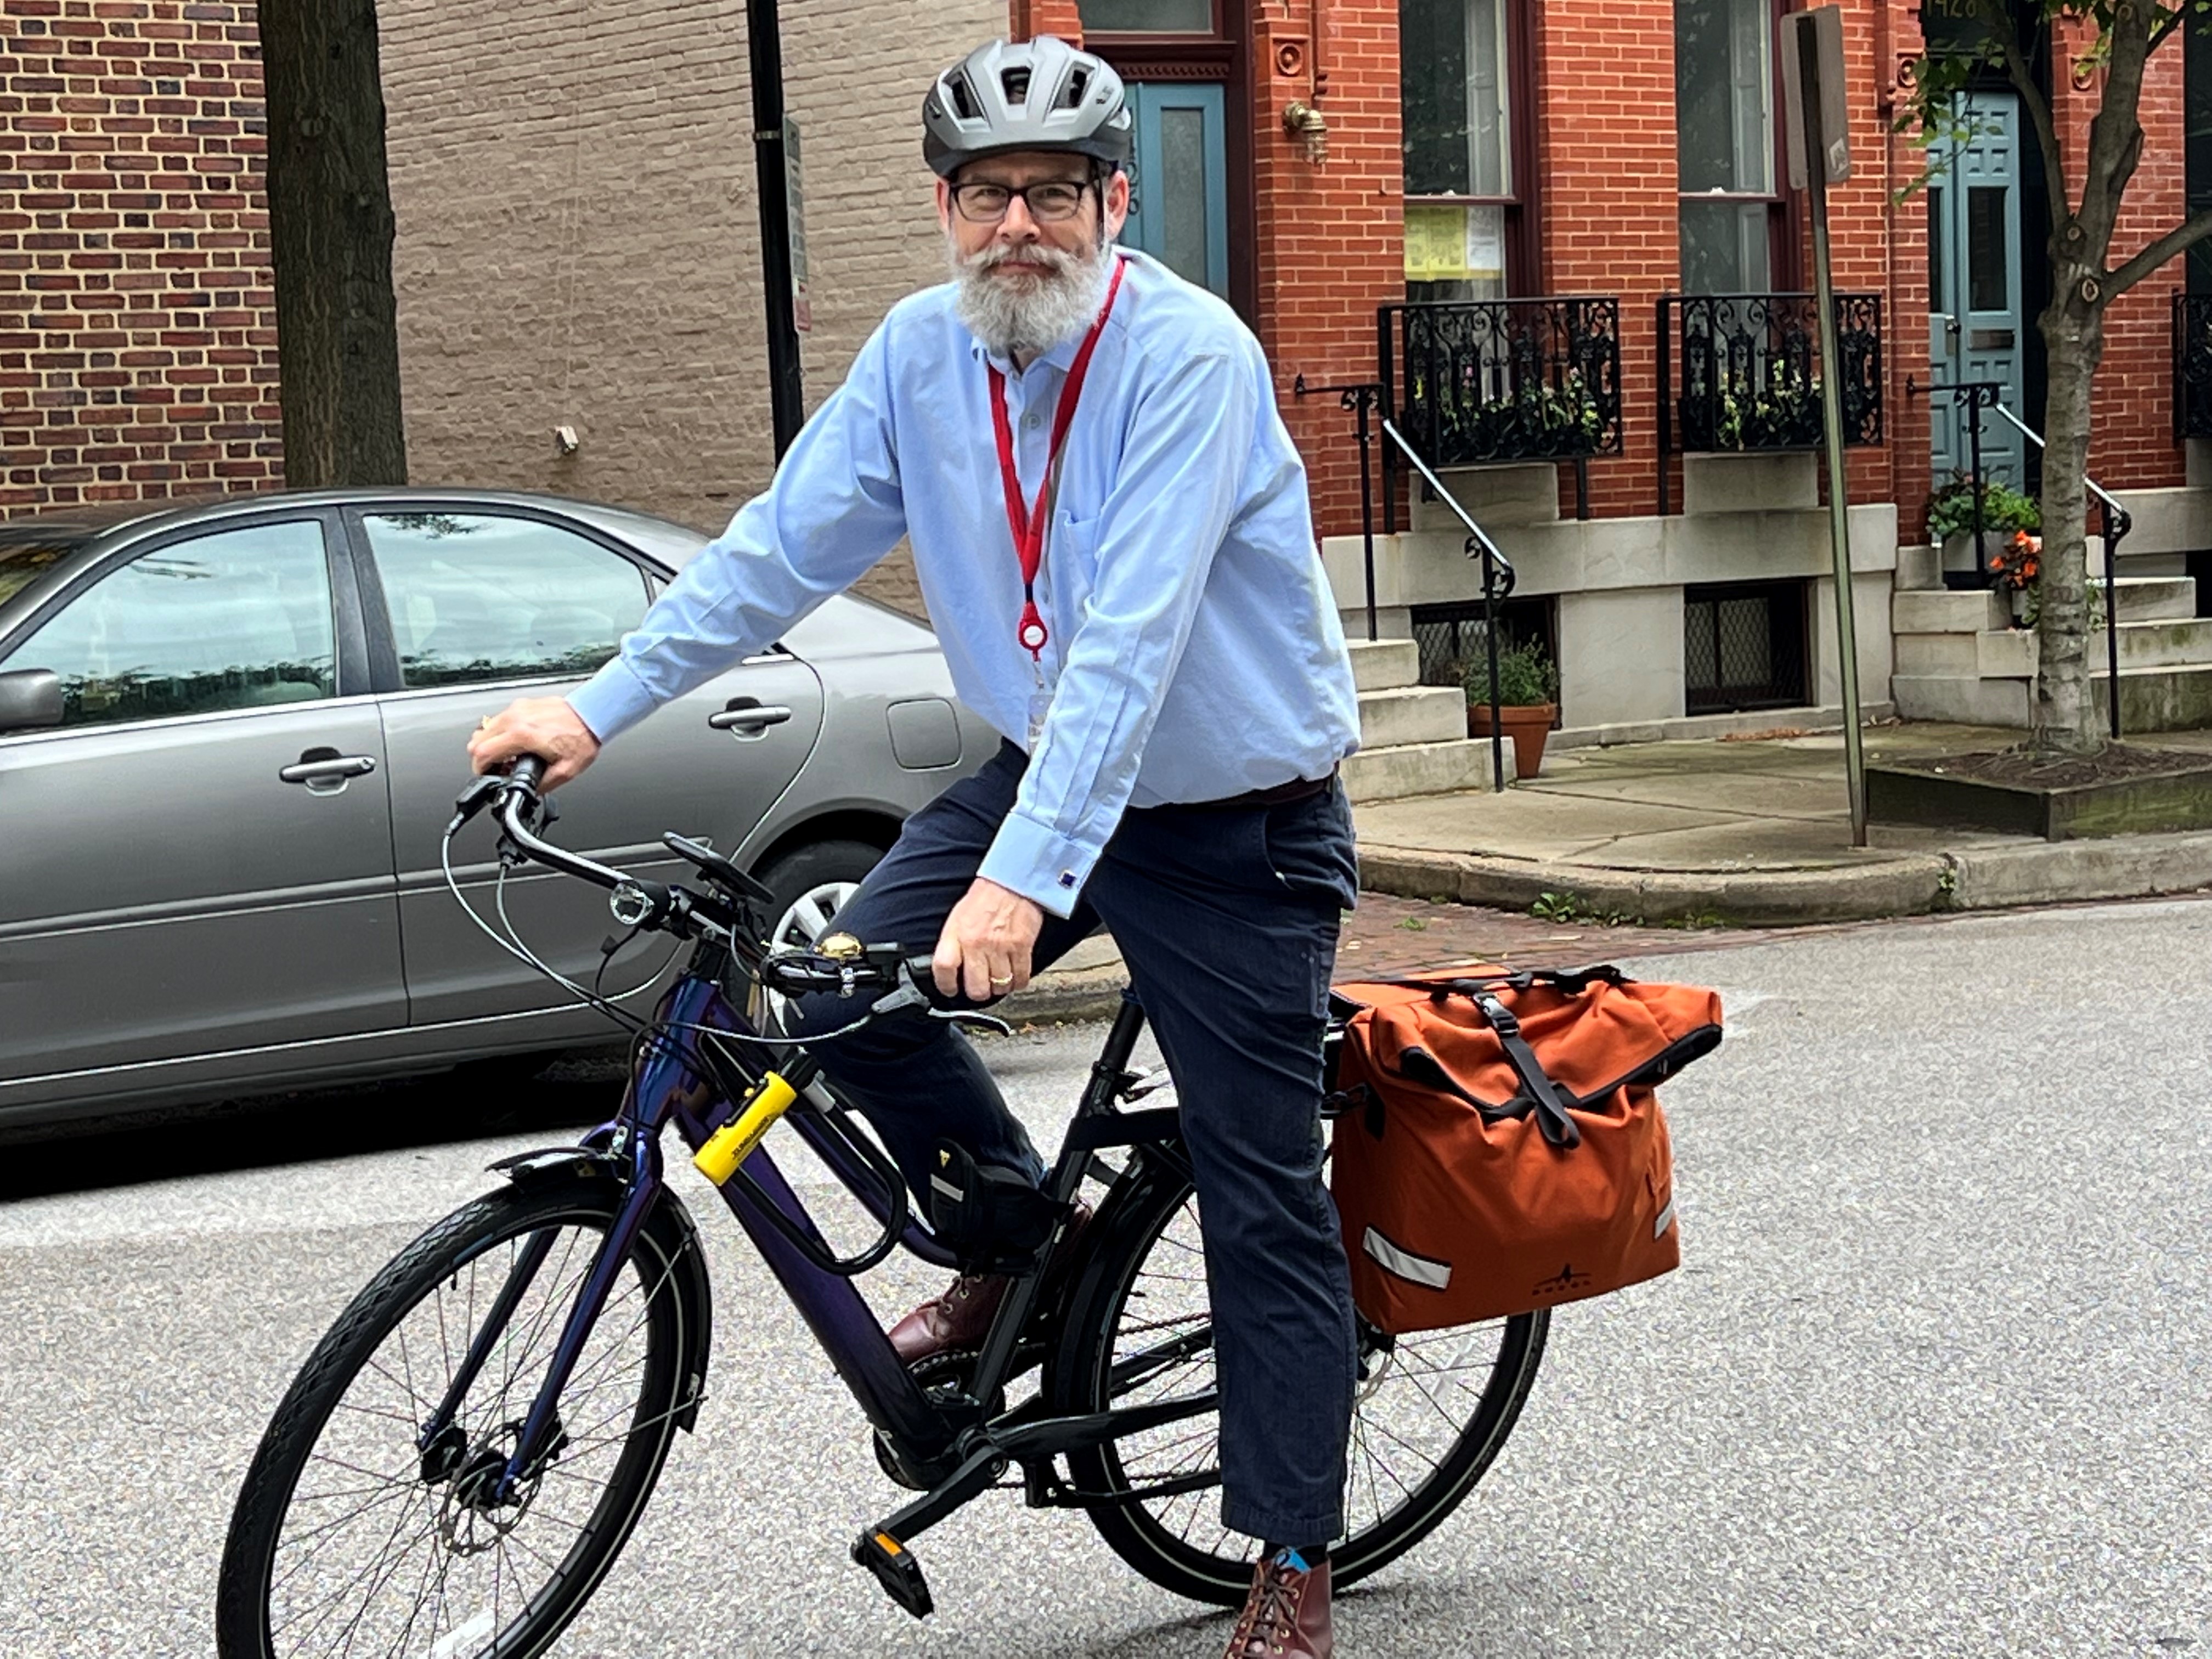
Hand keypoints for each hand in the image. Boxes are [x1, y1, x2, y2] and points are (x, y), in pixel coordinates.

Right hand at [467, 697, 601, 790]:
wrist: (593, 714)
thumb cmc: (582, 737)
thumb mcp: (564, 771)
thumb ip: (541, 784)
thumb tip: (528, 791)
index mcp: (522, 735)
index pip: (482, 753)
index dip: (480, 769)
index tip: (488, 775)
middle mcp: (515, 718)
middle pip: (477, 741)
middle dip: (483, 759)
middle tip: (498, 768)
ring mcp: (517, 709)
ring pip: (485, 729)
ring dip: (490, 745)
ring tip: (508, 756)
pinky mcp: (521, 705)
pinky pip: (499, 720)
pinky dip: (500, 733)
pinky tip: (516, 742)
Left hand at [933, 877, 1044, 1001]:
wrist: (1012, 882)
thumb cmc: (985, 899)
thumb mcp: (957, 918)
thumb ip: (952, 944)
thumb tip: (950, 969)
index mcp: (957, 934)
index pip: (943, 969)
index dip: (945, 985)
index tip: (950, 989)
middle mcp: (977, 943)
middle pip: (975, 987)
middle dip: (978, 993)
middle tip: (980, 988)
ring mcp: (1000, 947)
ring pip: (999, 986)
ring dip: (999, 987)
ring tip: (999, 980)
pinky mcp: (1021, 947)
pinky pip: (1020, 978)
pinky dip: (1017, 982)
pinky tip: (1014, 977)